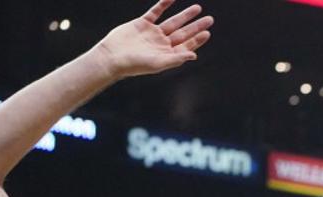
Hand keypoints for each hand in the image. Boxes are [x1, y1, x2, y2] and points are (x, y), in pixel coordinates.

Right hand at [97, 0, 213, 78]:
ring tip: (198, 8)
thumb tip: (194, 55)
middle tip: (210, 19)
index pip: (187, 46)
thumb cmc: (134, 64)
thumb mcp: (158, 63)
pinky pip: (155, 12)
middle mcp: (162, 44)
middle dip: (196, 26)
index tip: (207, 32)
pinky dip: (163, 4)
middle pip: (183, 33)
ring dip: (185, 15)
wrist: (112, 56)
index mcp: (168, 54)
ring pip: (173, 21)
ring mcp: (153, 33)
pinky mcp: (142, 24)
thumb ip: (176, 59)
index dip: (197, 39)